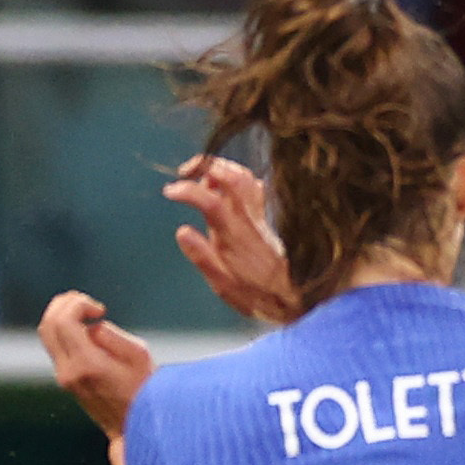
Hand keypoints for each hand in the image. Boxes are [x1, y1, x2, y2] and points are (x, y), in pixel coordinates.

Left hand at [38, 290, 156, 439]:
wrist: (134, 429)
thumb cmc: (145, 393)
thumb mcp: (140, 356)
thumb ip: (112, 335)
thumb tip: (92, 328)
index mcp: (87, 365)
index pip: (64, 320)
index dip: (79, 304)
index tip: (100, 310)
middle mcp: (69, 372)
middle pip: (49, 323)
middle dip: (66, 304)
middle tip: (88, 304)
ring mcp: (64, 378)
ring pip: (47, 333)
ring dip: (62, 314)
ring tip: (85, 311)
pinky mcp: (65, 380)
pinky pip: (54, 344)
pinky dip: (64, 328)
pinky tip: (85, 328)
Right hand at [165, 156, 297, 324]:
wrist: (294, 299)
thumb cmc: (256, 295)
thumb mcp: (223, 284)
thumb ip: (202, 257)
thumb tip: (181, 231)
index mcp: (234, 236)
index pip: (211, 201)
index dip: (188, 191)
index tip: (170, 191)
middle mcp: (248, 220)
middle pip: (231, 177)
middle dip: (204, 166)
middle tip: (185, 172)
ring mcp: (259, 217)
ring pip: (244, 177)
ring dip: (220, 168)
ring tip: (203, 177)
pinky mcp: (266, 219)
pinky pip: (255, 187)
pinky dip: (238, 178)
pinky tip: (226, 188)